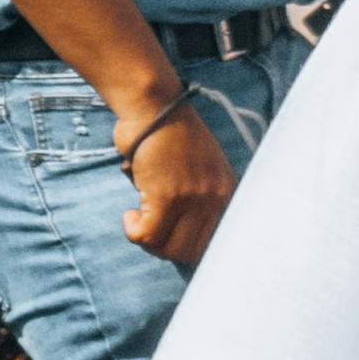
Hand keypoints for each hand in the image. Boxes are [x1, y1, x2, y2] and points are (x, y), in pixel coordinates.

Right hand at [118, 86, 234, 268]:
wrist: (155, 107)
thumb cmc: (168, 133)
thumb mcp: (200, 167)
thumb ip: (200, 197)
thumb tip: (180, 233)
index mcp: (228, 192)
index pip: (218, 243)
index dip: (192, 250)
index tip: (172, 244)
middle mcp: (217, 198)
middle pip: (193, 252)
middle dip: (166, 249)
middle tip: (150, 230)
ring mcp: (194, 198)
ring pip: (169, 248)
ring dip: (148, 240)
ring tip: (139, 219)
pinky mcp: (167, 196)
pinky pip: (147, 235)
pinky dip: (133, 230)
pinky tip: (130, 215)